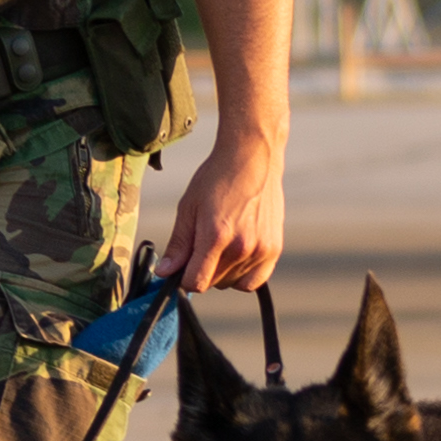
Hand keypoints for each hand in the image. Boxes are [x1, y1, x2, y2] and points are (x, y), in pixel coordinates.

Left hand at [157, 129, 282, 292]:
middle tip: (204, 245)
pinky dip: (244, 274)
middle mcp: (241, 247)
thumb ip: (178, 244)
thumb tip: (165, 273)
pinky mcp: (274, 249)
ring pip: (234, 283)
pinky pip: (255, 280)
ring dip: (224, 272)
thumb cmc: (217, 178)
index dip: (184, 278)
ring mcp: (261, 249)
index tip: (183, 266)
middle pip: (214, 283)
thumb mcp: (189, 207)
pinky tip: (238, 254)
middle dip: (203, 271)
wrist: (253, 157)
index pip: (196, 282)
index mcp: (216, 236)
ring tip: (223, 244)